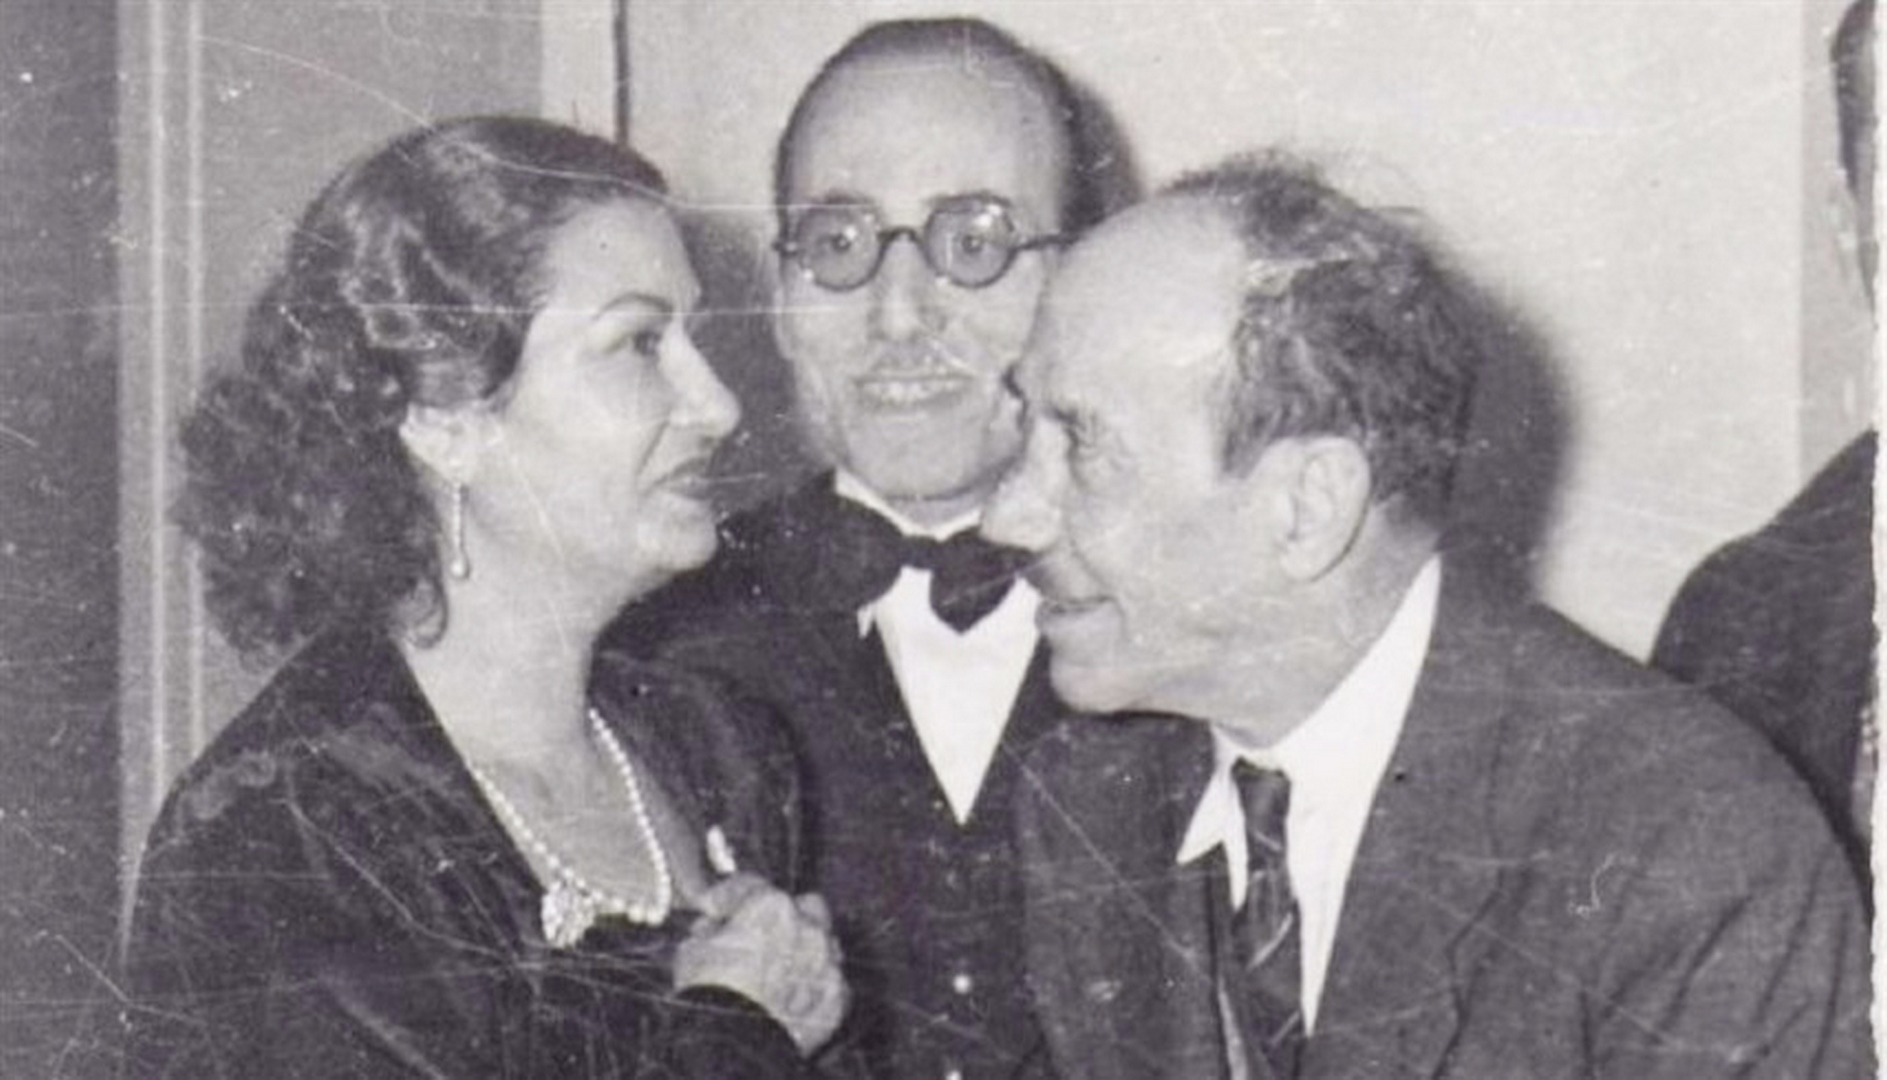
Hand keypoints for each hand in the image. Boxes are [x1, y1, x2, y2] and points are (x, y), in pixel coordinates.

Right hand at [673, 873, 847, 1054]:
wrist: (734, 1045)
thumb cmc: (711, 995)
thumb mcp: (692, 950)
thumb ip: (709, 929)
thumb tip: (713, 928)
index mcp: (771, 906)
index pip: (749, 886)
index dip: (727, 898)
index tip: (715, 910)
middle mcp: (808, 927)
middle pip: (804, 906)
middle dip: (784, 916)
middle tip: (760, 936)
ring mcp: (827, 962)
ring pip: (824, 942)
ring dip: (805, 949)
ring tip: (780, 969)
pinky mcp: (836, 996)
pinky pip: (829, 981)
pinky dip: (813, 985)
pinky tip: (793, 996)